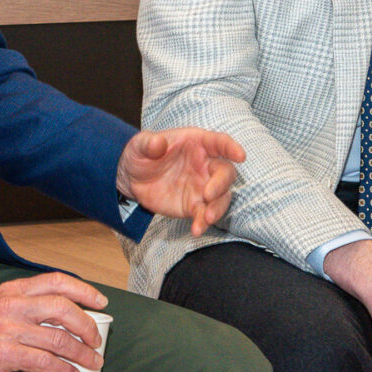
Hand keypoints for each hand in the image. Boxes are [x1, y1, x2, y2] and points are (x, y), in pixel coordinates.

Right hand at [0, 272, 107, 371]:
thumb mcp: (0, 303)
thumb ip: (27, 303)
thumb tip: (63, 315)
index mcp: (14, 289)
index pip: (57, 281)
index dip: (84, 290)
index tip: (100, 302)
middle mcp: (13, 305)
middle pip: (63, 309)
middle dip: (87, 325)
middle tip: (97, 340)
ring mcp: (9, 329)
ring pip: (58, 338)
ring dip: (81, 352)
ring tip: (92, 361)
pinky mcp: (4, 353)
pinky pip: (44, 361)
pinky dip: (63, 370)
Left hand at [115, 128, 244, 236]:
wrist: (131, 178)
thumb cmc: (140, 154)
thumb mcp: (139, 145)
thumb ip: (149, 143)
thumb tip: (158, 143)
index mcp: (197, 143)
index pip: (219, 142)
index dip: (231, 147)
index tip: (240, 156)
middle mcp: (205, 164)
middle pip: (225, 172)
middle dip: (222, 183)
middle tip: (208, 194)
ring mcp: (202, 186)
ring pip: (221, 196)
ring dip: (218, 207)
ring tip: (207, 218)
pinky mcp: (194, 205)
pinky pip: (204, 214)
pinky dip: (203, 222)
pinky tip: (196, 229)